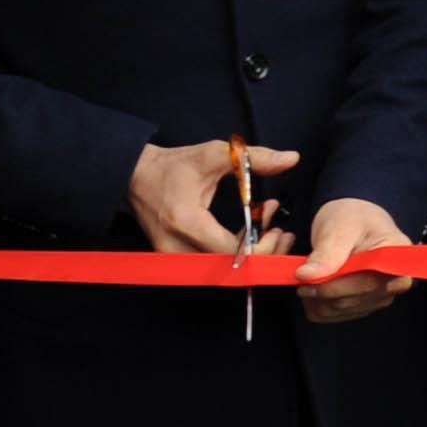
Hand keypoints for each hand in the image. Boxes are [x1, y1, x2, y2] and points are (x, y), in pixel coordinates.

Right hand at [130, 140, 295, 256]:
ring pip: (223, 271)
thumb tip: (291, 158)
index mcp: (187, 223)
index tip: (275, 226)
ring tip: (266, 229)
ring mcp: (174, 258)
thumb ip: (254, 158)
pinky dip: (234, 255)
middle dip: (262, 251)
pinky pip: (212, 267)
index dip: (262, 247)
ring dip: (250, 254)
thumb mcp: (215, 155)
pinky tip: (247, 234)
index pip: (233, 254)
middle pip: (231, 268)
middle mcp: (177, 247)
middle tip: (278, 229)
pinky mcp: (175, 260)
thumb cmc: (173, 166)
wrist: (135, 176)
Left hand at [292, 199, 417, 321]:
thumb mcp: (340, 226)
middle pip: (356, 300)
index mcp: (397, 256)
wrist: (352, 221)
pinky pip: (335, 316)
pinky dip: (318, 306)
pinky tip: (312, 289)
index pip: (372, 283)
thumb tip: (307, 275)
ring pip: (343, 311)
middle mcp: (395, 281)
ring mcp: (380, 296)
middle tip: (300, 275)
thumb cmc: (352, 217)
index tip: (309, 278)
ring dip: (318, 300)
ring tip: (305, 278)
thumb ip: (327, 252)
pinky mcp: (364, 305)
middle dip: (323, 291)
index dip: (340, 286)